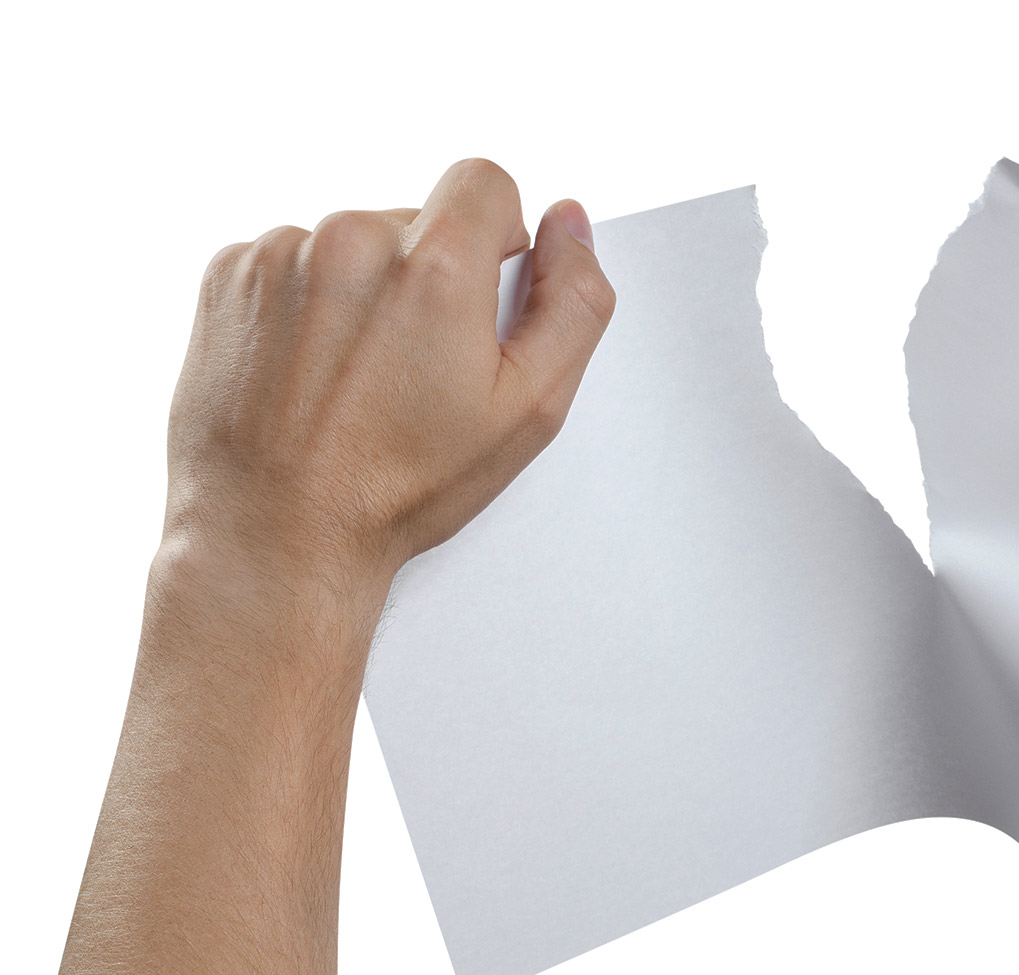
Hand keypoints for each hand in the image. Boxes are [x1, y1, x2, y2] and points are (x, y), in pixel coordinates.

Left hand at [163, 157, 613, 598]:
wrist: (274, 534)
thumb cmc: (403, 486)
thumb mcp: (529, 410)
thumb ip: (574, 303)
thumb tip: (568, 221)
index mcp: (434, 266)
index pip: (486, 182)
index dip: (498, 240)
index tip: (478, 305)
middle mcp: (351, 239)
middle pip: (418, 218)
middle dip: (429, 277)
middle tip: (416, 371)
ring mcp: (280, 253)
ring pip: (353, 241)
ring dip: (366, 291)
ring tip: (357, 379)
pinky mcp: (230, 275)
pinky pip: (292, 261)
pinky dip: (309, 305)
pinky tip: (312, 372)